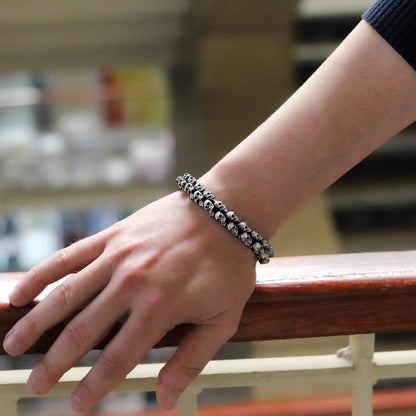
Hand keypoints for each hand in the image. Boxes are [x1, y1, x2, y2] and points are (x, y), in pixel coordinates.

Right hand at [3, 191, 255, 411]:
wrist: (226, 211)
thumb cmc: (228, 266)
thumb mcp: (223, 318)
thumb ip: (192, 359)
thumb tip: (164, 400)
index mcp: (159, 309)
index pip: (117, 359)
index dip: (93, 386)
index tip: (75, 404)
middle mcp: (131, 284)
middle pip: (82, 332)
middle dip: (55, 364)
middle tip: (35, 386)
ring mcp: (117, 256)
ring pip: (65, 295)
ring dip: (36, 324)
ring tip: (11, 347)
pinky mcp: (113, 235)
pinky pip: (69, 256)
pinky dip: (41, 275)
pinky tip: (20, 293)